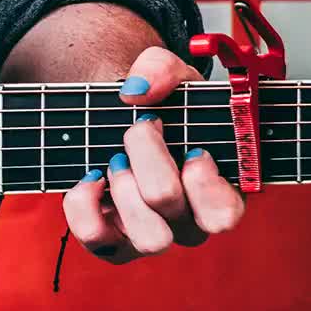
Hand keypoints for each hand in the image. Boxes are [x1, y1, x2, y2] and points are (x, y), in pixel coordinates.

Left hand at [61, 46, 245, 262]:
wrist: (117, 122)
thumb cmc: (159, 107)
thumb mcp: (170, 78)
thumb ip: (162, 69)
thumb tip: (138, 89)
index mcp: (219, 191)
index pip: (225, 213)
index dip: (206, 182)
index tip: (192, 148)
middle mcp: (187, 222)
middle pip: (170, 206)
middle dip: (149, 157)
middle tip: (142, 129)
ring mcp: (149, 236)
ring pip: (148, 238)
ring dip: (124, 188)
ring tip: (118, 161)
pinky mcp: (110, 241)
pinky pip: (96, 238)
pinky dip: (85, 204)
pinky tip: (91, 178)